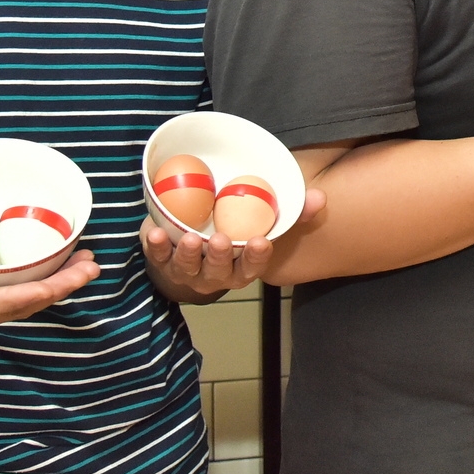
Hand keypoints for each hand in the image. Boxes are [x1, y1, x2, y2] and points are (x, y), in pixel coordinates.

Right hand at [0, 220, 98, 336]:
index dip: (24, 297)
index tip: (53, 285)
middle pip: (21, 306)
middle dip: (58, 290)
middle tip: (88, 267)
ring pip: (32, 303)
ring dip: (63, 285)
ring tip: (90, 262)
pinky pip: (31, 294)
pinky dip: (55, 280)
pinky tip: (76, 261)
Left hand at [141, 183, 325, 301]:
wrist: (188, 250)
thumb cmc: (233, 232)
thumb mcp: (261, 224)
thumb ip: (292, 213)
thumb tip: (320, 196)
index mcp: (240, 268)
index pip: (252, 267)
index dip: (256, 258)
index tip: (261, 241)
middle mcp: (215, 276)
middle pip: (219, 273)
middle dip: (219, 258)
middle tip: (220, 240)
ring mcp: (187, 273)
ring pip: (187, 269)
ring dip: (186, 255)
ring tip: (187, 238)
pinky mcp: (162, 262)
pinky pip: (157, 258)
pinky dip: (154, 247)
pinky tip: (153, 232)